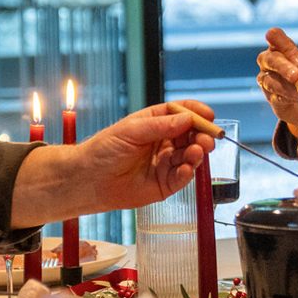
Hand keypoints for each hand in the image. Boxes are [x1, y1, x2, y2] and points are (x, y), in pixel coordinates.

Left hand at [14, 101, 215, 223]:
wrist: (88, 180)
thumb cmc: (104, 150)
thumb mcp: (132, 131)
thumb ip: (161, 126)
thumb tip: (188, 119)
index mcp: (155, 123)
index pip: (182, 113)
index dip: (196, 113)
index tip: (209, 115)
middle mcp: (164, 142)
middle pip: (191, 135)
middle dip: (202, 136)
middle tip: (207, 139)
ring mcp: (165, 163)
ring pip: (190, 156)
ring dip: (197, 154)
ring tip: (196, 152)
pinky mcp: (165, 184)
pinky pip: (182, 177)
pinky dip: (188, 173)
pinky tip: (186, 169)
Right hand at [255, 27, 297, 128]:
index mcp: (285, 50)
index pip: (276, 39)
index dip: (275, 39)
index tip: (271, 34)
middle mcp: (272, 62)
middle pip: (268, 59)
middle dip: (282, 67)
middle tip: (296, 76)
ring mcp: (268, 78)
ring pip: (268, 79)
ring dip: (285, 86)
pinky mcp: (269, 95)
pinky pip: (271, 94)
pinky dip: (285, 96)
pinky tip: (295, 99)